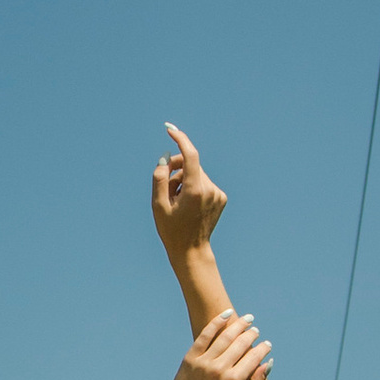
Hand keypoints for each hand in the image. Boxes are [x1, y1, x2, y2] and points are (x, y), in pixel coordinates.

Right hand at [151, 122, 228, 267]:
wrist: (191, 251)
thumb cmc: (171, 230)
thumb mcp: (158, 205)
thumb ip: (159, 178)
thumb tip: (165, 158)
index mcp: (195, 191)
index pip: (191, 155)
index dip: (180, 139)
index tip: (170, 129)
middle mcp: (210, 189)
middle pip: (191, 164)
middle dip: (176, 169)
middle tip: (165, 186)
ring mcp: (218, 194)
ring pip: (197, 173)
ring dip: (184, 180)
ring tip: (176, 200)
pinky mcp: (221, 197)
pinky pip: (204, 182)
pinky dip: (193, 186)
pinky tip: (187, 204)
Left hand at [169, 305, 272, 379]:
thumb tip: (268, 364)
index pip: (254, 358)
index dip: (263, 349)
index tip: (267, 345)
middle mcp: (220, 369)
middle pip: (241, 344)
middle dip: (252, 335)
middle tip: (256, 331)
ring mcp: (205, 361)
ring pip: (226, 336)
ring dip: (239, 325)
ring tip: (248, 319)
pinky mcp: (192, 357)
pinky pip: (206, 335)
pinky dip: (217, 322)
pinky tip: (227, 314)